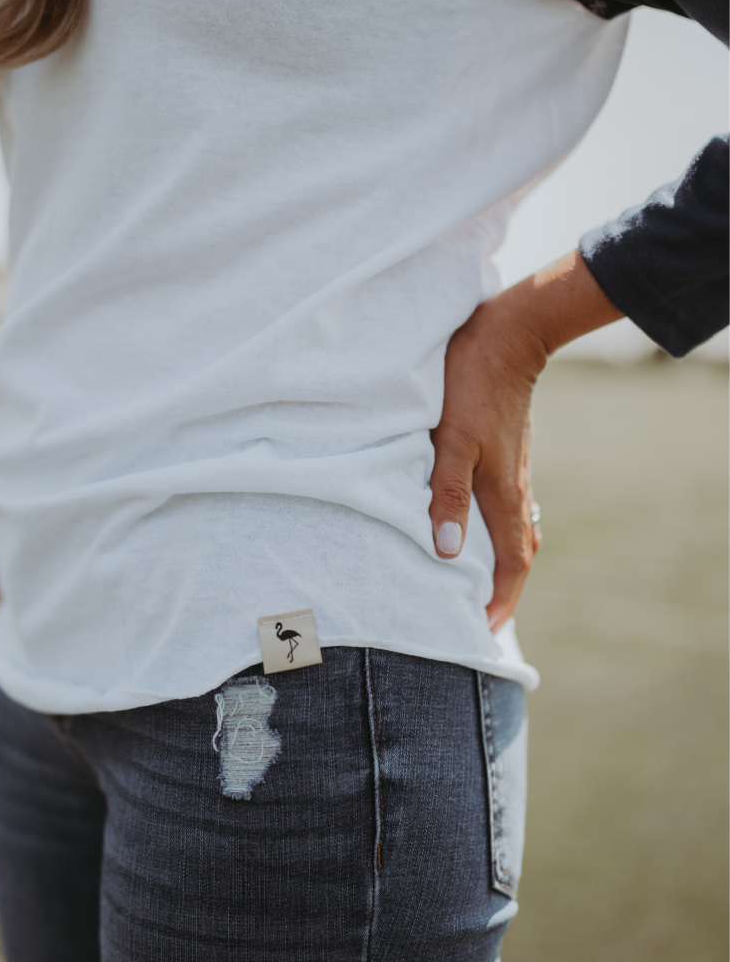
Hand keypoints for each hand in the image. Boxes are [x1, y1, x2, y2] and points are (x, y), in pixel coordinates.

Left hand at [429, 250, 621, 630]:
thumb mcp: (452, 440)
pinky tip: (473, 523)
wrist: (509, 332)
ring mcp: (514, 468)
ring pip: (512, 527)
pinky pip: (505, 503)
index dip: (499, 600)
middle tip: (480, 617)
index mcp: (505, 493)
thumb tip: (445, 552)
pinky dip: (493, 527)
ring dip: (499, 559)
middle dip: (502, 589)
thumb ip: (447, 494)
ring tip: (475, 580)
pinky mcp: (506, 449)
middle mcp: (515, 487)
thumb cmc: (473, 383)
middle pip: (517, 553)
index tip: (483, 630)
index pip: (511, 564)